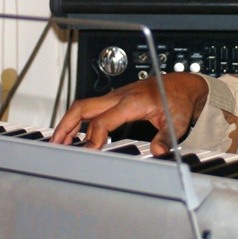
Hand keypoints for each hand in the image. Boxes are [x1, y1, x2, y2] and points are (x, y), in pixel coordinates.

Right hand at [49, 72, 208, 154]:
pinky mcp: (114, 100)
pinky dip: (77, 121)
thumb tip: (158, 151)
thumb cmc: (178, 99)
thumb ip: (167, 137)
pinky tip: (74, 135)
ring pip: (83, 107)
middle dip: (66, 126)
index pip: (104, 121)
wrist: (181, 85)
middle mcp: (119, 96)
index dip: (93, 138)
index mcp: (132, 101)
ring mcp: (115, 97)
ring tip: (58, 143)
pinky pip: (90, 108)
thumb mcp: (178, 120)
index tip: (88, 153)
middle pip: (83, 107)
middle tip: (56, 146)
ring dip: (68, 123)